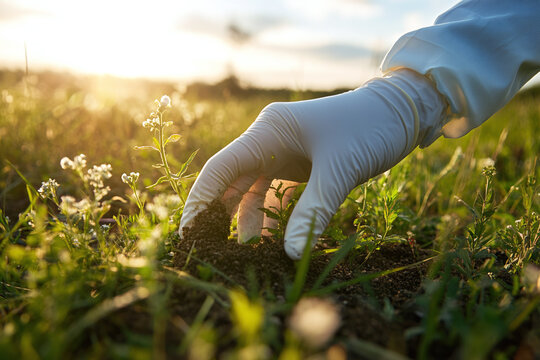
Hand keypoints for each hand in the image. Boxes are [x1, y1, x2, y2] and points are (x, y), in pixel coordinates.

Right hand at [179, 69, 445, 259]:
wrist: (401, 113)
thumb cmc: (369, 128)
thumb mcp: (341, 169)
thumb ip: (314, 211)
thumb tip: (290, 254)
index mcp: (269, 132)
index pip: (221, 168)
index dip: (200, 201)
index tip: (188, 233)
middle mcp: (269, 141)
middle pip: (232, 183)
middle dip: (223, 217)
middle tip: (217, 252)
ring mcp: (283, 154)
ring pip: (253, 193)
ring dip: (251, 222)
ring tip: (252, 254)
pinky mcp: (298, 167)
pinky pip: (276, 196)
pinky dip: (273, 217)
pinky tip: (276, 241)